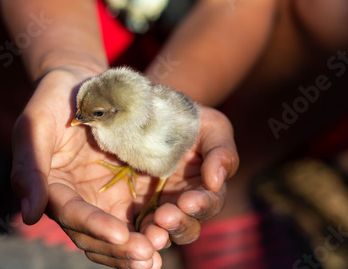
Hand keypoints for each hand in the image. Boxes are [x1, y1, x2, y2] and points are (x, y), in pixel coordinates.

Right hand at [11, 68, 237, 267]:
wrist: (82, 83)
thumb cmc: (55, 100)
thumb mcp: (36, 125)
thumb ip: (29, 168)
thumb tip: (28, 216)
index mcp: (52, 188)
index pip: (71, 214)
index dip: (94, 226)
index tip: (121, 234)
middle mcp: (76, 200)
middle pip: (94, 237)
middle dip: (119, 250)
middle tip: (148, 256)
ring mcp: (100, 198)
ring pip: (116, 235)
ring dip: (135, 249)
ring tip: (158, 255)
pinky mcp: (123, 190)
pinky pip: (136, 218)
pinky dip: (148, 230)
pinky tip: (167, 237)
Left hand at [137, 106, 238, 244]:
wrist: (146, 109)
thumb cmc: (185, 117)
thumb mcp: (210, 126)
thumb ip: (221, 151)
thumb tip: (216, 182)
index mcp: (203, 188)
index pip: (207, 204)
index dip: (201, 205)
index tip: (188, 200)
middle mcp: (180, 204)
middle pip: (185, 227)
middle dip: (178, 224)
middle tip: (165, 216)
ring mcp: (152, 209)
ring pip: (159, 233)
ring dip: (156, 234)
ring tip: (149, 230)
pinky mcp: (126, 209)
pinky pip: (130, 230)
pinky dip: (131, 237)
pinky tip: (127, 237)